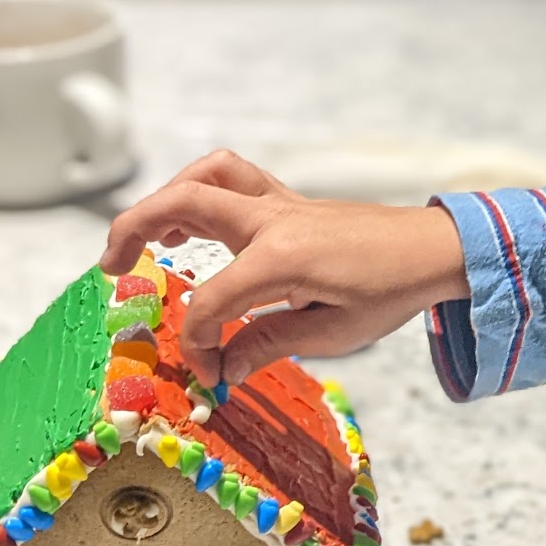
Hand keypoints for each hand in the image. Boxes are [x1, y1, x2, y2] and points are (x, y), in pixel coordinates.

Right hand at [99, 150, 468, 387]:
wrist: (437, 249)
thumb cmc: (392, 291)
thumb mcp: (333, 333)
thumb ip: (267, 344)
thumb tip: (221, 368)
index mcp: (283, 258)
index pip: (210, 300)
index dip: (198, 342)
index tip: (208, 372)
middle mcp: (275, 220)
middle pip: (184, 201)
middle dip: (133, 228)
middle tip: (109, 267)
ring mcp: (283, 204)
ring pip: (208, 174)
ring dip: (165, 198)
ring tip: (146, 240)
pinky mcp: (290, 202)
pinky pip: (235, 180)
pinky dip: (201, 194)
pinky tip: (193, 229)